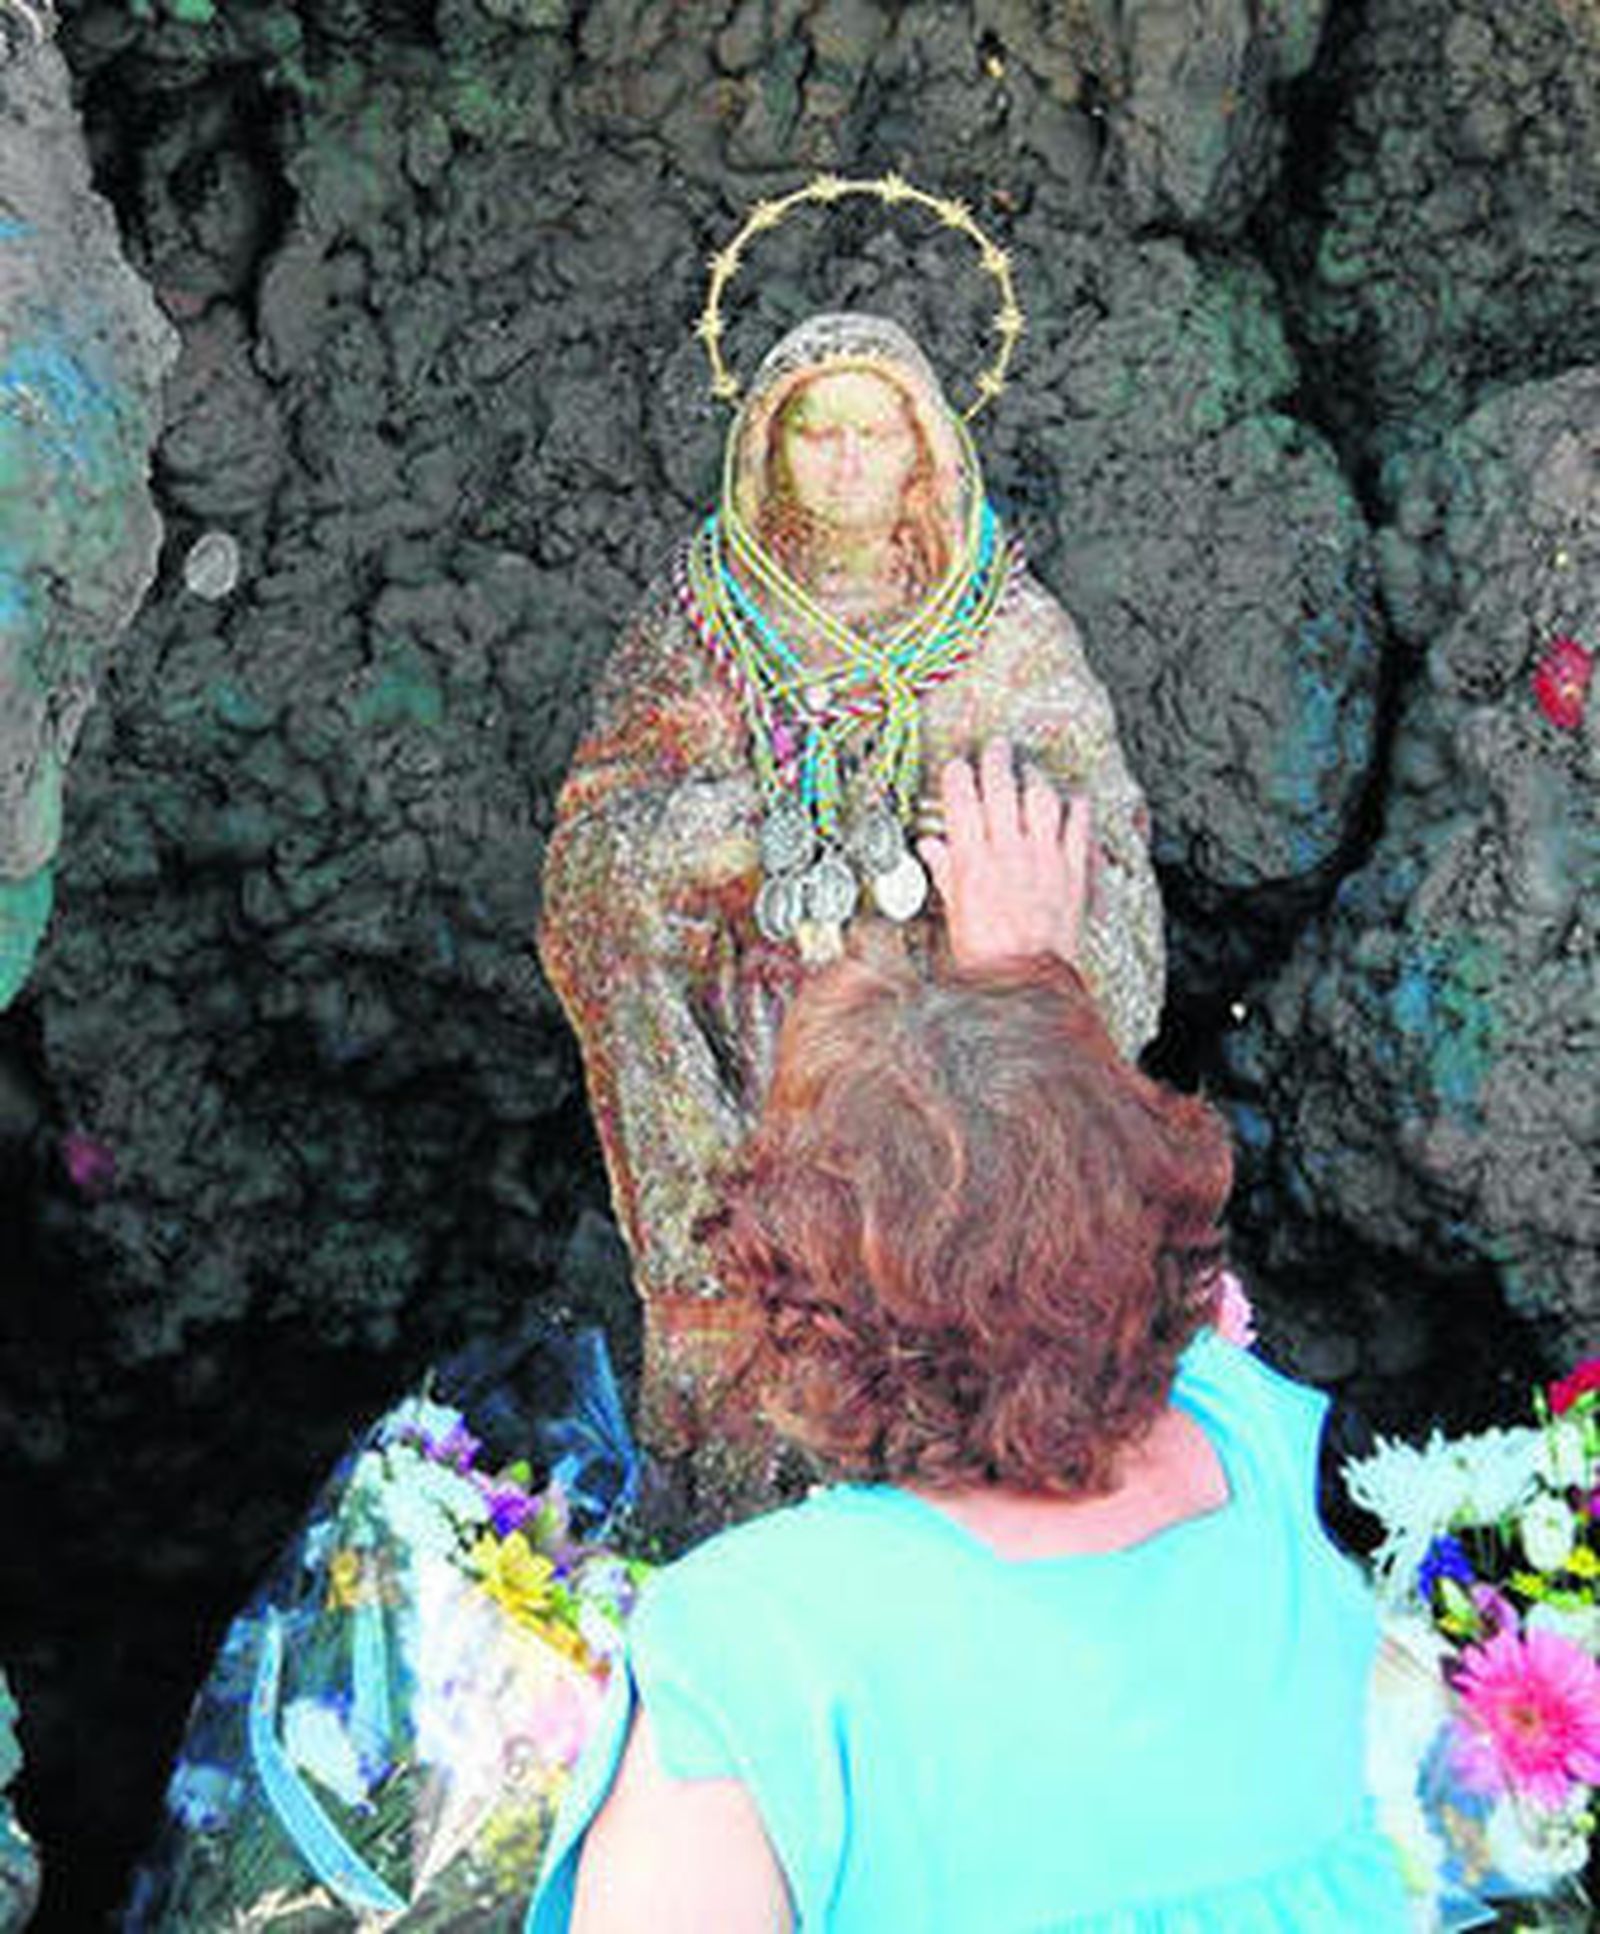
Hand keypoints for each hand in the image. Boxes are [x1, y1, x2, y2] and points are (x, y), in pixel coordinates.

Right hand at [918, 739, 1090, 970]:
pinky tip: (1072, 798)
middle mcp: (1008, 851)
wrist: (1026, 979)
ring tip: (1029, 769)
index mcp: (972, 861)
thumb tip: (932, 849)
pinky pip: (1078, 824)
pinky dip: (1075, 806)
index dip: (958, 776)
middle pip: (1000, 787)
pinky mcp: (1072, 869)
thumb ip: (946, 875)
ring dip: (1033, 778)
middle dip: (996, 760)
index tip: (957, 766)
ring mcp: (1043, 857)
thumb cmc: (986, 955)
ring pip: (1040, 797)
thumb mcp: (954, 914)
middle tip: (996, 747)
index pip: (961, 800)